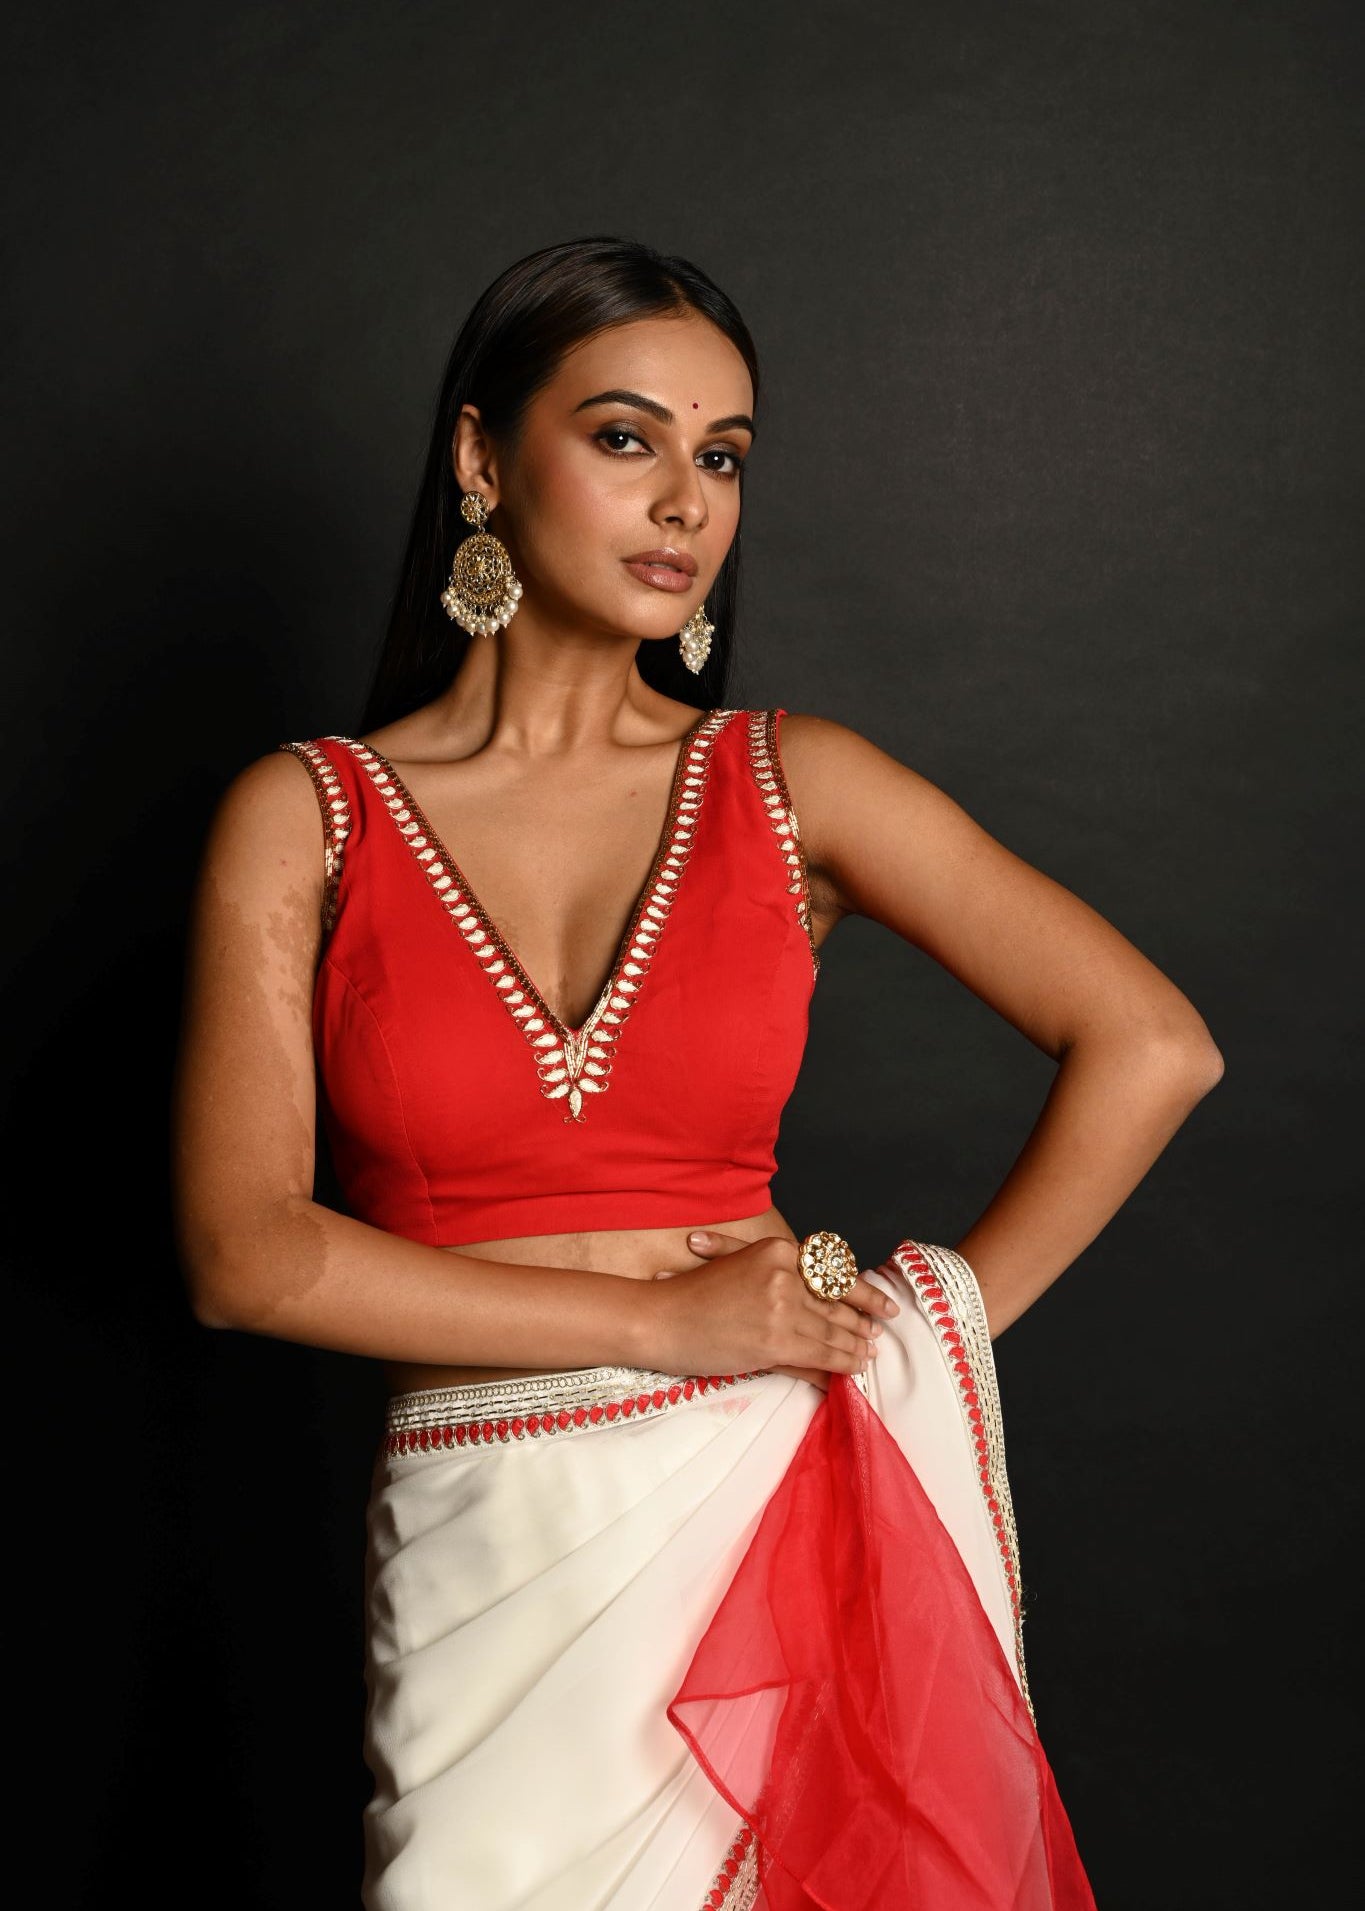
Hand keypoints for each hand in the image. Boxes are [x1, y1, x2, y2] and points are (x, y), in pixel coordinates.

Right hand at [649, 1228, 898, 1391]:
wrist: (660, 1319)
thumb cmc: (694, 1296)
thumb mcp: (740, 1269)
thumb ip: (780, 1278)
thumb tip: (818, 1302)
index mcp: (778, 1250)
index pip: (835, 1273)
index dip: (865, 1293)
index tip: (884, 1306)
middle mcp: (785, 1273)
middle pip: (837, 1303)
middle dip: (861, 1323)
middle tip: (878, 1336)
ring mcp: (782, 1306)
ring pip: (833, 1331)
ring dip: (855, 1345)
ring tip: (869, 1354)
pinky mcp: (776, 1339)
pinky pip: (822, 1354)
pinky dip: (843, 1362)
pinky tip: (854, 1367)